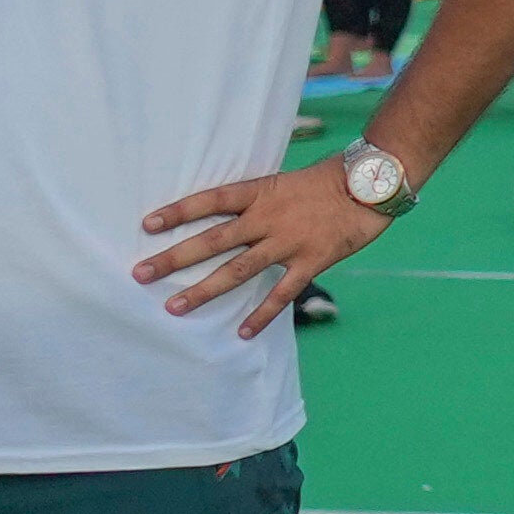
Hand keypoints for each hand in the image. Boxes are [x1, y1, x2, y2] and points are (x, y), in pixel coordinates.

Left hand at [135, 155, 396, 336]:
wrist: (373, 184)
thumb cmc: (328, 180)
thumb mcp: (285, 181)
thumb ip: (257, 200)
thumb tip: (227, 213)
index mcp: (260, 193)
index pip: (211, 200)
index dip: (179, 212)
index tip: (147, 224)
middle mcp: (268, 217)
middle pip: (213, 240)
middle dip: (174, 257)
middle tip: (140, 273)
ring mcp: (289, 241)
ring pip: (238, 269)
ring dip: (204, 289)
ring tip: (174, 306)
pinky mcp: (312, 260)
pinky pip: (282, 292)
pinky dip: (262, 314)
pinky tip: (242, 333)